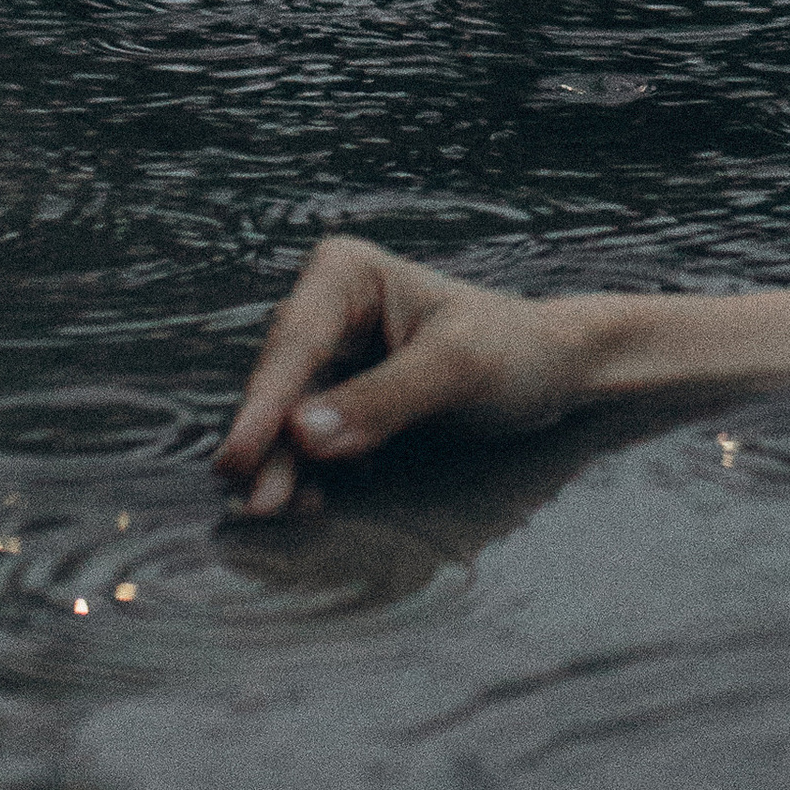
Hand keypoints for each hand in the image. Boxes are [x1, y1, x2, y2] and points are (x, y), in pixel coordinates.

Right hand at [213, 234, 585, 517]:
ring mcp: (333, 363)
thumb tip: (302, 435)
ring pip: (286, 424)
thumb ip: (384, 398)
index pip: (296, 342)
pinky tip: (313, 506)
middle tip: (260, 507)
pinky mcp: (342, 407)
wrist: (552, 374)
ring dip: (281, 470)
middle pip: (280, 386)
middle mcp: (328, 313)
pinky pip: (308, 447)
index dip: (263, 404)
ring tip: (281, 515)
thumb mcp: (459, 367)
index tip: (237, 459)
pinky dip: (306, 477)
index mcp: (348, 275)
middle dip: (267, 446)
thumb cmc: (514, 350)